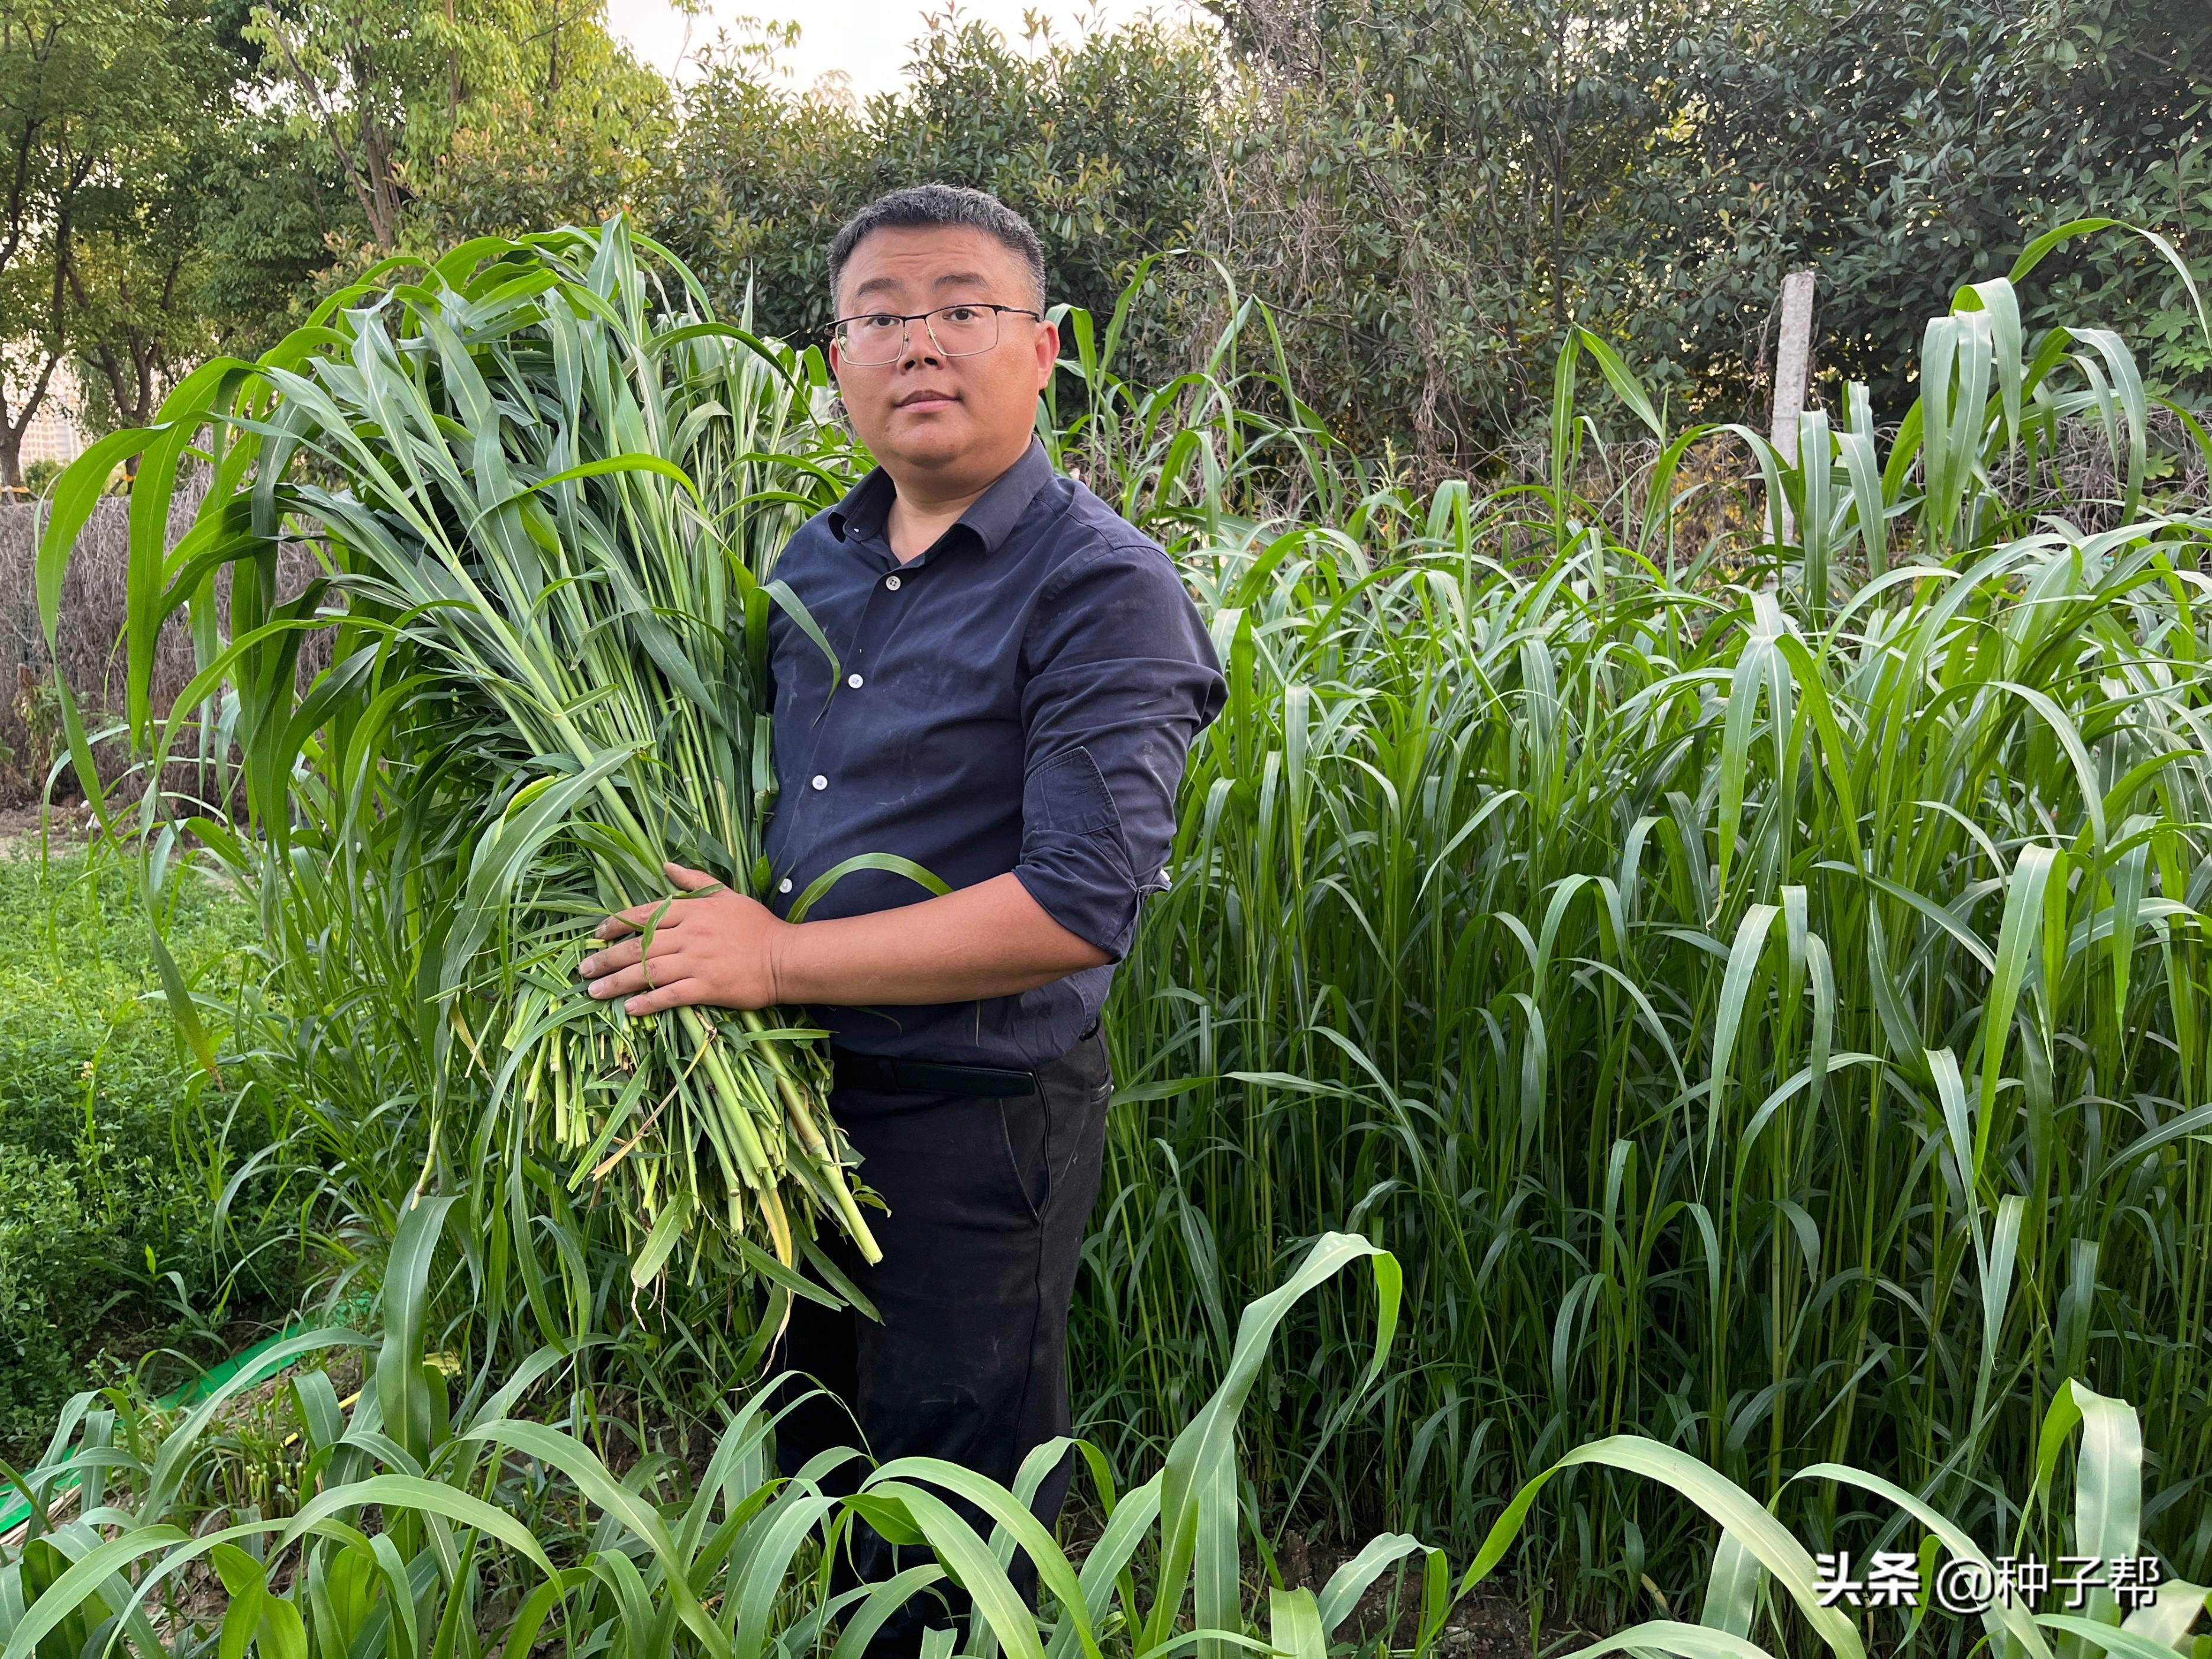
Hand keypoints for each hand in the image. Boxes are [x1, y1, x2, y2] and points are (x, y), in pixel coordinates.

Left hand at [577, 862, 789, 1013]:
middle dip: (606, 958)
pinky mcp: (706, 987)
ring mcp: (696, 962)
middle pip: (639, 946)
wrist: (784, 957)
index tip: (596, 934)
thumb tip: (666, 866)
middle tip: (584, 968)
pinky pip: (670, 995)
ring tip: (595, 991)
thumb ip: (694, 881)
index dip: (616, 924)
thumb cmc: (756, 925)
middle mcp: (689, 934)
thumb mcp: (726, 894)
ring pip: (647, 971)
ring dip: (618, 982)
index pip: (645, 914)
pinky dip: (648, 1002)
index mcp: (692, 910)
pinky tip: (630, 1009)